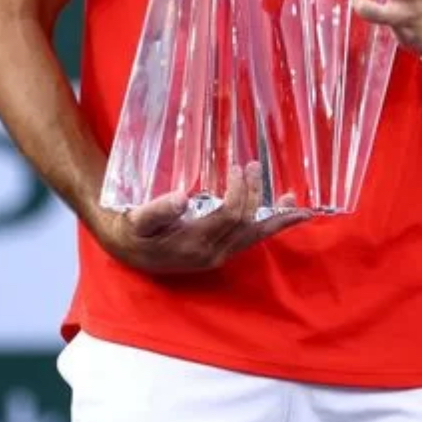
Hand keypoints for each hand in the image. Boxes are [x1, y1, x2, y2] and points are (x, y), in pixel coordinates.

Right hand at [93, 163, 310, 273]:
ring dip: (277, 218)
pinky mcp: (219, 252)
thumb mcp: (138, 219)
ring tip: (295, 202)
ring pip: (255, 236)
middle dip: (256, 194)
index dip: (241, 191)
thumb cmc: (132, 230)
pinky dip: (270, 225)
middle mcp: (212, 254)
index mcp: (194, 244)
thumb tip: (180, 198)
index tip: (239, 167)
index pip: (231, 215)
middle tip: (254, 165)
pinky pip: (250, 239)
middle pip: (247, 223)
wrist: (125, 248)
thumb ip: (157, 210)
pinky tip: (284, 213)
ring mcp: (218, 255)